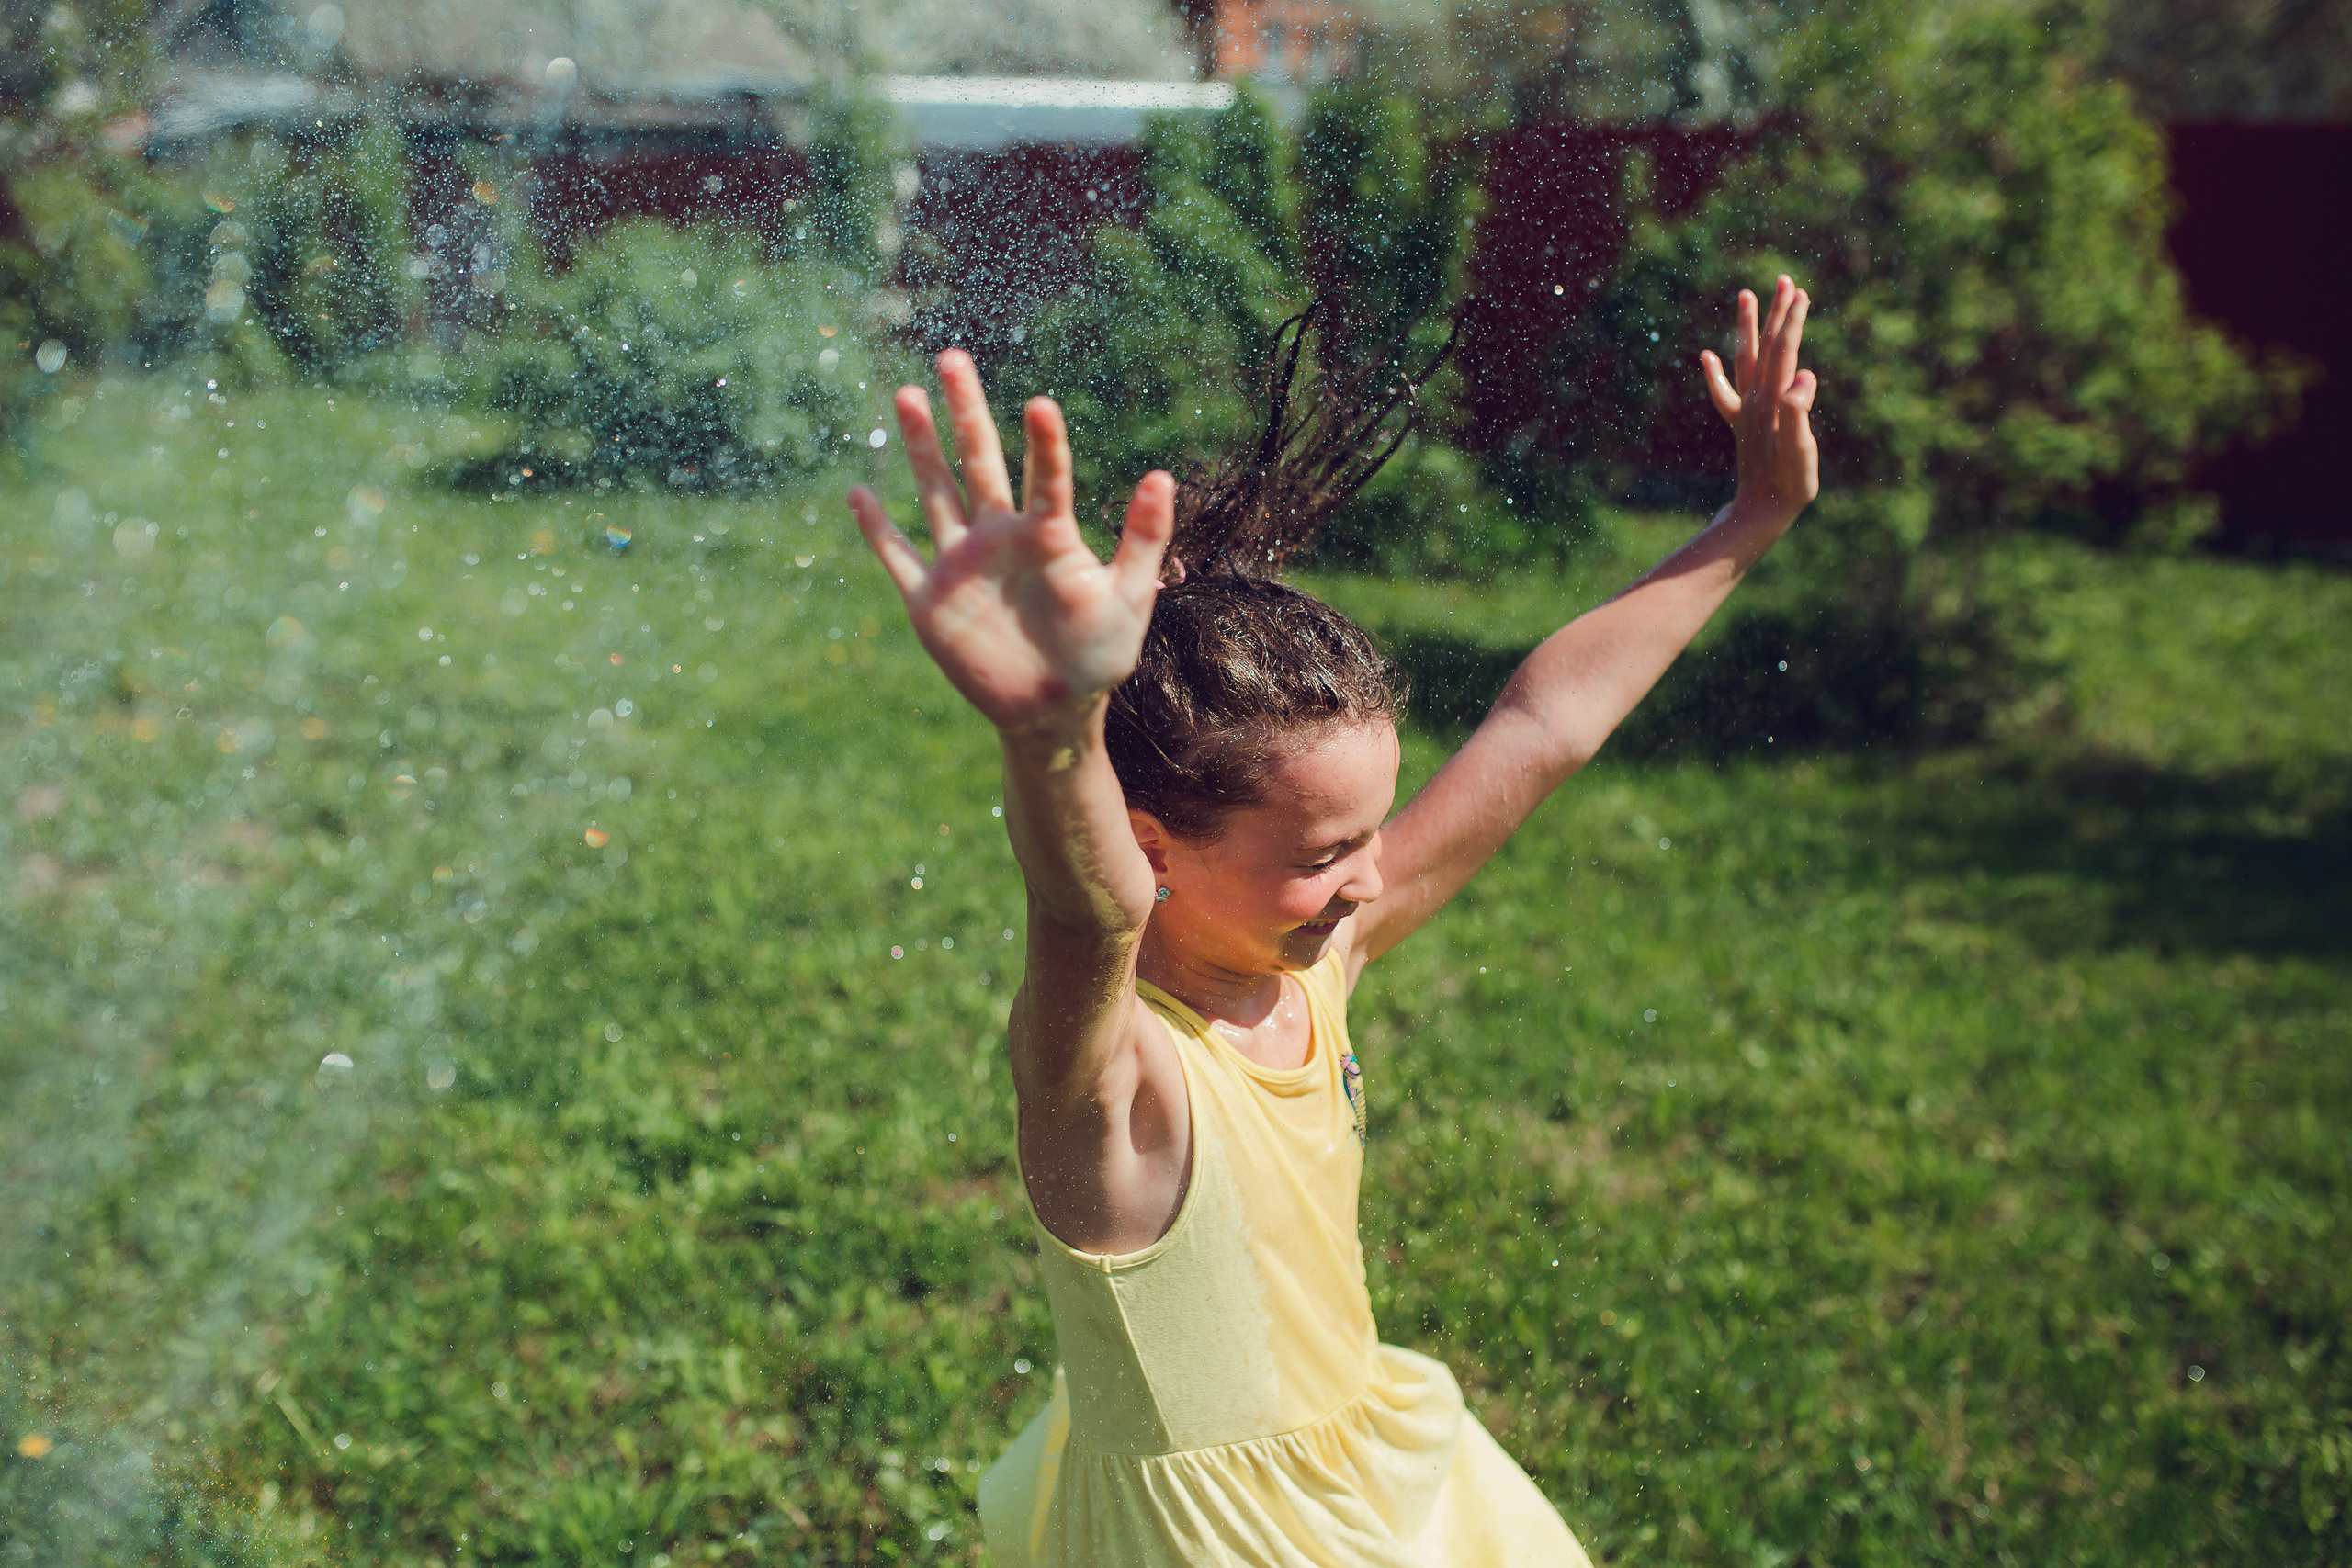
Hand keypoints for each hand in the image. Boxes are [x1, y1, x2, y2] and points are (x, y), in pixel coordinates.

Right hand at [849, 351, 1174, 731]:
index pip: (1043, 476)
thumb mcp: (1128, 597)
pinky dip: (877, 530)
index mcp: (1046, 535)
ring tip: (906, 394)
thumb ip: (1143, 539)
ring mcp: (961, 566)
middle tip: (952, 355)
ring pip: (935, 493)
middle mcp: (999, 538)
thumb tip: (1162, 476)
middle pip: (977, 461)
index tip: (1040, 404)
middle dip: (965, 410)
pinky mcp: (930, 602)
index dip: (1043, 443)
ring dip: (919, 446)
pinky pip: (898, 558)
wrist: (1054, 711)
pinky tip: (859, 493)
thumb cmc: (1099, 654)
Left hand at [1700, 275, 1819, 528]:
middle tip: (1785, 280)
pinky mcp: (1740, 423)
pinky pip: (1724, 394)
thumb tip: (1804, 377)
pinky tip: (1705, 356)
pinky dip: (1715, 374)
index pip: (1784, 352)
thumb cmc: (1788, 485)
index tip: (1800, 293)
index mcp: (1774, 401)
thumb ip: (1799, 414)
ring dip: (1747, 328)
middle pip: (1766, 348)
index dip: (1792, 322)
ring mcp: (1746, 410)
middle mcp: (1756, 400)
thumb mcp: (1802, 452)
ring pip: (1745, 360)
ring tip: (1746, 296)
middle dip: (1777, 313)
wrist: (1760, 511)